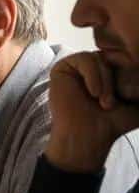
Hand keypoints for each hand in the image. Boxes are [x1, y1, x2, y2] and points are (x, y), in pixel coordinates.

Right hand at [46, 52, 138, 171]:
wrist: (90, 136)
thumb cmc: (112, 122)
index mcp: (111, 70)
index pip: (126, 58)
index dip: (130, 74)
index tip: (128, 97)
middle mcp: (94, 67)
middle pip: (114, 56)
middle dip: (119, 79)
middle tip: (113, 103)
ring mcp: (77, 67)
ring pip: (100, 58)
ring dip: (106, 81)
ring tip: (104, 102)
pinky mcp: (62, 68)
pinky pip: (84, 58)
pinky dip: (92, 75)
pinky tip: (93, 93)